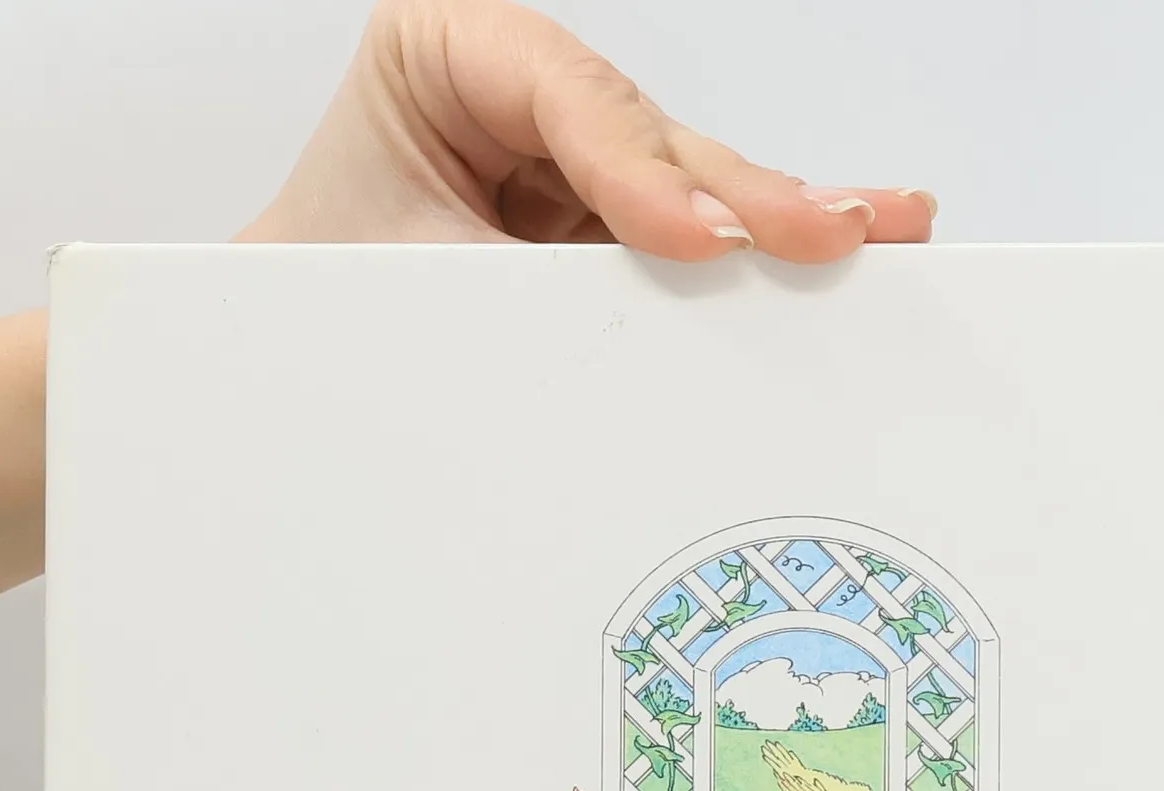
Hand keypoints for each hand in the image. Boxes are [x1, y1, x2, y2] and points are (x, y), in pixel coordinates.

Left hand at [240, 0, 934, 258]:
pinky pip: (690, 237)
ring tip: (876, 232)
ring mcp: (576, 159)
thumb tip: (650, 314)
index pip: (564, 95)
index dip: (637, 168)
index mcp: (446, 58)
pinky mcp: (608, 227)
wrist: (287, 359)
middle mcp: (524, 95)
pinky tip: (844, 242)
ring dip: (784, 217)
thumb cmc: (317, 302)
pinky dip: (761, 256)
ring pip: (690, 182)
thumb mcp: (413, 285)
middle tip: (829, 232)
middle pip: (652, 134)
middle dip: (746, 193)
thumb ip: (527, 290)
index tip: (692, 241)